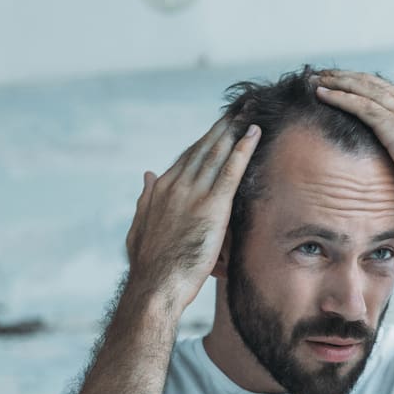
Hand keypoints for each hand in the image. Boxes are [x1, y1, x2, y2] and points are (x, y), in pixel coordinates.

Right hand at [124, 115, 260, 311]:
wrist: (155, 285)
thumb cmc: (149, 265)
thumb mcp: (140, 227)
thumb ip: (145, 198)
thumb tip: (146, 174)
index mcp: (161, 190)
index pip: (187, 158)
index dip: (205, 141)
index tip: (218, 128)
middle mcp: (175, 185)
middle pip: (203, 149)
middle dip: (222, 127)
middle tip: (238, 108)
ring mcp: (193, 194)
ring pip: (217, 153)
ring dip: (234, 130)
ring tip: (248, 112)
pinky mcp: (211, 206)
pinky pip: (230, 171)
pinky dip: (243, 149)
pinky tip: (254, 134)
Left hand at [312, 70, 393, 217]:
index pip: (385, 89)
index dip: (360, 83)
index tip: (341, 82)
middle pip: (372, 82)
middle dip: (344, 76)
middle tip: (321, 74)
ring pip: (364, 88)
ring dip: (336, 82)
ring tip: (314, 80)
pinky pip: (362, 106)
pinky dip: (340, 98)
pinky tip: (322, 95)